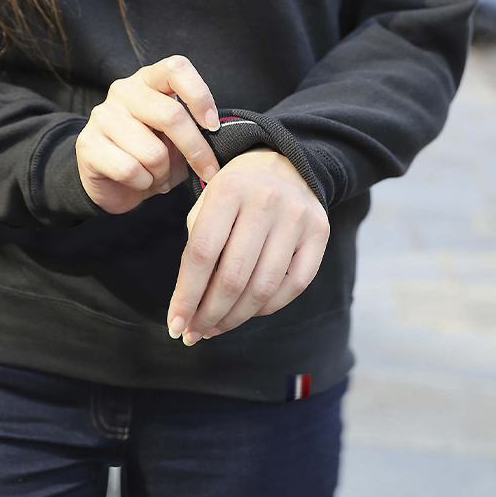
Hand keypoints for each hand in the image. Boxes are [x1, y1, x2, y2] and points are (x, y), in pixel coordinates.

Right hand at [75, 55, 220, 214]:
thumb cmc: (153, 153)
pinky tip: (140, 180)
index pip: (176, 68)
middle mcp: (124, 91)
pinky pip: (130, 170)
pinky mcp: (87, 144)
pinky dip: (143, 183)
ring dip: (164, 173)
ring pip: (153, 152)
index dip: (199, 95)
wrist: (111, 181)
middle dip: (195, 150)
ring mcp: (103, 115)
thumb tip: (221, 137)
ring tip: (159, 175)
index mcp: (150, 80)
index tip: (213, 125)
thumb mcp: (178, 138)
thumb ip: (196, 129)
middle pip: (170, 115)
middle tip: (208, 170)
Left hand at [166, 147, 329, 344]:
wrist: (286, 163)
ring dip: (235, 317)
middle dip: (209, 314)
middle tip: (195, 334)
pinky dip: (268, 307)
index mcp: (229, 189)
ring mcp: (297, 217)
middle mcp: (266, 201)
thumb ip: (196, 250)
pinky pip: (294, 286)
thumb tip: (188, 308)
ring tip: (216, 327)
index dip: (186, 295)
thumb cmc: (236, 191)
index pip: (202, 253)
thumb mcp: (208, 204)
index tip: (176, 325)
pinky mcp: (319, 232)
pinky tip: (248, 312)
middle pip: (233, 276)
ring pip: (263, 287)